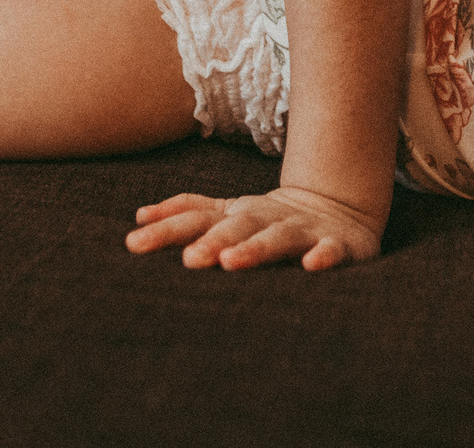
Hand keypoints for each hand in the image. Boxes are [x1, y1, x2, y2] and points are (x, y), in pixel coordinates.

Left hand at [126, 185, 384, 271]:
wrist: (339, 208)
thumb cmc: (270, 220)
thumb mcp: (228, 212)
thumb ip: (187, 213)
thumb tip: (138, 217)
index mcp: (238, 213)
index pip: (197, 218)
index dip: (167, 228)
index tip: (134, 242)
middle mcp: (266, 217)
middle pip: (236, 226)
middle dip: (213, 240)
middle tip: (190, 260)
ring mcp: (302, 229)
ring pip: (278, 237)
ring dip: (256, 248)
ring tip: (232, 262)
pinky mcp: (336, 244)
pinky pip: (330, 250)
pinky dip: (323, 256)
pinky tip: (312, 265)